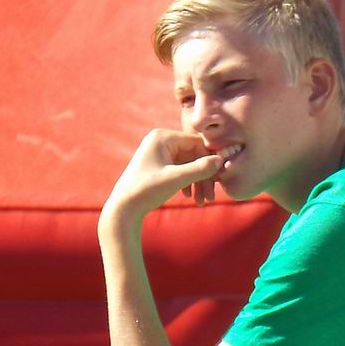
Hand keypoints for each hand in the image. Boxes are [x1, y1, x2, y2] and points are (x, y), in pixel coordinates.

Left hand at [102, 129, 223, 226]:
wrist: (123, 209)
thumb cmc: (147, 191)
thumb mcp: (176, 179)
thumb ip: (200, 168)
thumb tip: (221, 160)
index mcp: (163, 136)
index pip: (197, 144)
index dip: (210, 161)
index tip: (219, 180)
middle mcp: (160, 140)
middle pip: (193, 155)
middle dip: (203, 176)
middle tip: (211, 197)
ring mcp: (159, 151)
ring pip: (188, 164)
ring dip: (197, 182)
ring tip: (201, 201)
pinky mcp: (158, 164)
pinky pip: (180, 169)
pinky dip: (187, 182)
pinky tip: (189, 196)